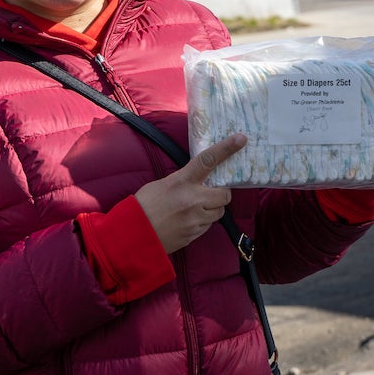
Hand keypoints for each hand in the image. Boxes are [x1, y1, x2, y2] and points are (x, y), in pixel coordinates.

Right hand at [135, 133, 246, 253]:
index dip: (226, 148)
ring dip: (212, 209)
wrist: (133, 236)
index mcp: (182, 182)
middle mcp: (193, 200)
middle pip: (224, 194)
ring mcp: (195, 220)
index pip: (208, 160)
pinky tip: (186, 221)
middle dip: (221, 194)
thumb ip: (182, 181)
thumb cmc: (143, 206)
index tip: (240, 138)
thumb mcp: (161, 185)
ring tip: (194, 209)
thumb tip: (196, 181)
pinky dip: (202, 222)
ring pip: (218, 212)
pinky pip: (207, 226)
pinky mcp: (194, 235)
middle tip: (210, 193)